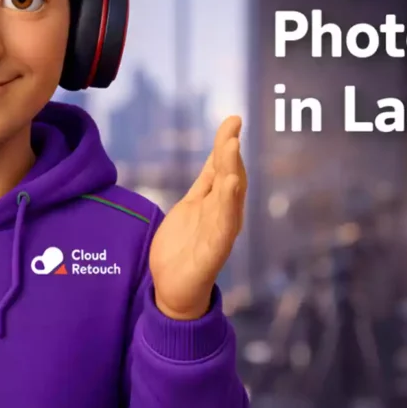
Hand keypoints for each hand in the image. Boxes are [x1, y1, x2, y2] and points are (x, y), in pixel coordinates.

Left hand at [149, 116, 246, 319]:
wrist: (173, 288)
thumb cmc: (183, 248)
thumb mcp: (191, 206)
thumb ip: (206, 183)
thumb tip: (217, 154)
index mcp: (217, 202)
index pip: (222, 167)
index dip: (227, 143)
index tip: (233, 119)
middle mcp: (224, 213)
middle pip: (229, 177)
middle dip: (230, 152)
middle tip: (232, 127)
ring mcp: (221, 231)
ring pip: (230, 196)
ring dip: (232, 170)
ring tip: (231, 146)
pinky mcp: (216, 249)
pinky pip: (225, 223)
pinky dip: (230, 204)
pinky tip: (232, 184)